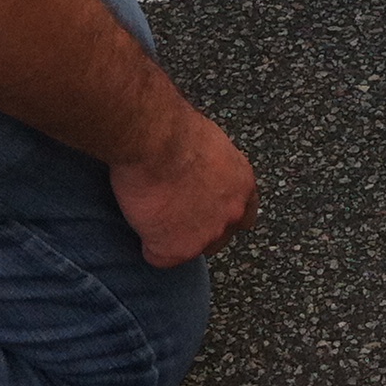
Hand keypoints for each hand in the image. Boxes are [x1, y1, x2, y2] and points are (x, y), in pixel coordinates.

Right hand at [110, 108, 258, 268]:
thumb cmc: (176, 129)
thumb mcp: (211, 146)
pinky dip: (147, 243)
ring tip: (153, 208)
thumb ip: (215, 171)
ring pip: (188, 249)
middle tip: (172, 211)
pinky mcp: (177, 250)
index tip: (206, 212)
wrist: (156, 141)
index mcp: (243, 185)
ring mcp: (206, 236)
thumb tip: (201, 175)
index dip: (221, 214)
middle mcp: (232, 214)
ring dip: (172, 237)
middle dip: (198, 230)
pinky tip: (141, 218)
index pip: (244, 214)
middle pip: (218, 238)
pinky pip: (158, 256)